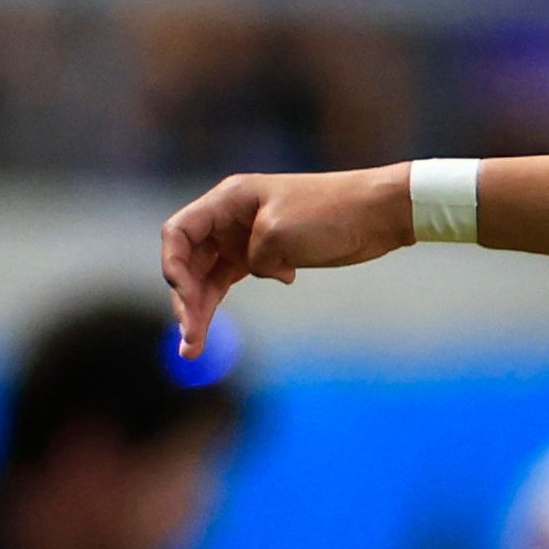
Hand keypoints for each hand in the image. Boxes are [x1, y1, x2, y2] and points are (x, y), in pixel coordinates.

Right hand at [161, 166, 417, 354]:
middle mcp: (230, 217)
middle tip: (189, 340)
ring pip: (210, 276)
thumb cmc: (329, 213)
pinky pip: (234, 279)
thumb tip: (253, 269)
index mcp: (228, 200)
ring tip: (194, 348)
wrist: (376, 213)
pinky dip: (232, 296)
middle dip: (186, 300)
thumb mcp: (280, 233)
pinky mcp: (267, 255)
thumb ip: (252, 256)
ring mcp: (245, 237)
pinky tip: (272, 291)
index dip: (172, 266)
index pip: (179, 232)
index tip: (185, 299)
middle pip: (189, 261)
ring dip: (203, 308)